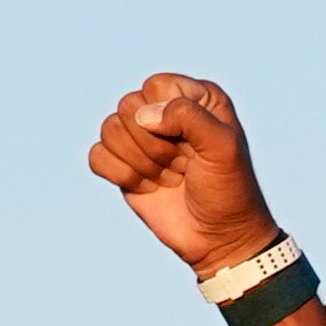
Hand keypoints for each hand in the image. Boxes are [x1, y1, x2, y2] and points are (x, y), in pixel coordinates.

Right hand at [86, 74, 282, 275]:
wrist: (218, 238)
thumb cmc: (229, 191)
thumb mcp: (223, 147)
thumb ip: (189, 116)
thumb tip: (144, 115)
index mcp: (195, 97)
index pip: (156, 87)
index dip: (168, 118)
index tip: (193, 147)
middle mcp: (165, 111)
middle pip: (128, 106)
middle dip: (154, 145)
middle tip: (183, 166)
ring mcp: (141, 138)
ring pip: (109, 129)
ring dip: (141, 163)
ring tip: (170, 178)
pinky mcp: (122, 164)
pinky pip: (97, 156)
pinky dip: (121, 176)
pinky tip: (148, 188)